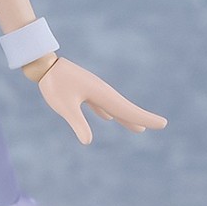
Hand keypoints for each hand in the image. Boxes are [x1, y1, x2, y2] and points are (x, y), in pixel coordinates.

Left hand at [36, 57, 166, 144]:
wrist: (43, 64)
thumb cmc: (53, 83)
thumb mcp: (64, 106)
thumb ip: (77, 123)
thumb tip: (87, 141)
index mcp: (101, 94)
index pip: (127, 110)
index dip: (144, 118)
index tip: (163, 123)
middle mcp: (102, 92)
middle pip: (125, 108)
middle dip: (142, 117)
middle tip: (161, 124)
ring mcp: (94, 90)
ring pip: (114, 106)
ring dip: (126, 117)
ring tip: (138, 127)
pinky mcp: (84, 90)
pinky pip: (101, 104)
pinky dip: (108, 111)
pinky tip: (108, 117)